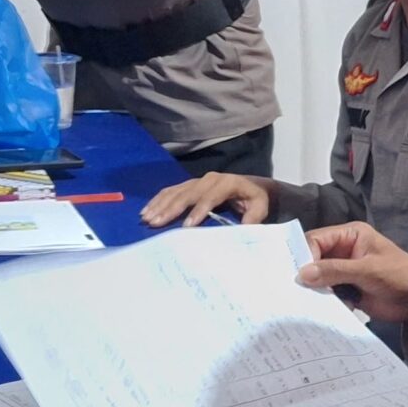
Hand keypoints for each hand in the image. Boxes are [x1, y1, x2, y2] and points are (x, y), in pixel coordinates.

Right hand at [141, 173, 271, 227]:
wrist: (249, 186)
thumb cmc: (254, 198)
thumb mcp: (260, 206)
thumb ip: (254, 216)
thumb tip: (244, 227)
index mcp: (228, 183)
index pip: (210, 197)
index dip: (199, 210)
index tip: (187, 226)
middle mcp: (210, 179)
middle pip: (188, 194)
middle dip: (172, 209)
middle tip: (157, 223)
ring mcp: (197, 180)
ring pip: (176, 191)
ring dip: (160, 205)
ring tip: (148, 219)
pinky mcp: (189, 184)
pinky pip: (171, 191)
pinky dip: (158, 200)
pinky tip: (147, 211)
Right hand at [296, 222, 407, 330]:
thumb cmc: (401, 276)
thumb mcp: (368, 270)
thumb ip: (336, 271)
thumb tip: (302, 274)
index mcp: (350, 235)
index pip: (317, 239)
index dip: (305, 255)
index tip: (298, 275)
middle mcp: (343, 250)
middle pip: (313, 258)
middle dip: (306, 274)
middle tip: (295, 290)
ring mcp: (343, 270)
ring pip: (317, 277)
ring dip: (314, 290)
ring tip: (306, 302)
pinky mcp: (346, 289)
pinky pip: (326, 293)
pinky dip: (323, 301)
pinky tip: (319, 310)